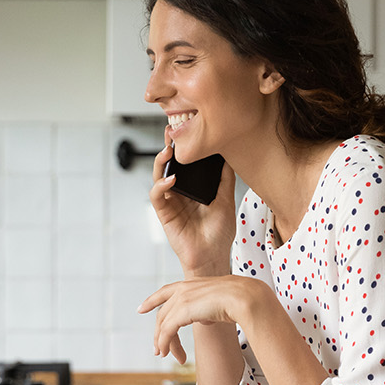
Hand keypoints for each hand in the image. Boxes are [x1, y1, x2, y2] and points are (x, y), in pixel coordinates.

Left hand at [138, 275, 270, 363]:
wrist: (245, 297)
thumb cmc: (239, 300)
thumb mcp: (218, 302)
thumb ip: (208, 309)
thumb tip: (206, 320)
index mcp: (191, 284)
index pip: (165, 292)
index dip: (151, 301)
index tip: (141, 309)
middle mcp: (183, 289)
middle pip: (162, 314)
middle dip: (158, 333)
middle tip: (159, 349)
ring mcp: (182, 299)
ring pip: (163, 324)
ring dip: (163, 342)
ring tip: (165, 355)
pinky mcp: (182, 311)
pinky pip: (167, 331)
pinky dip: (166, 343)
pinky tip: (169, 353)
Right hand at [149, 140, 235, 276]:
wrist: (213, 256)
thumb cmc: (219, 232)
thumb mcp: (226, 200)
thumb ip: (225, 179)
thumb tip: (228, 155)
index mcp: (193, 187)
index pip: (185, 162)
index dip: (182, 146)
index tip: (186, 128)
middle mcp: (180, 192)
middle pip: (169, 164)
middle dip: (168, 147)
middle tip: (171, 131)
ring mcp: (171, 202)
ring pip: (158, 176)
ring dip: (161, 162)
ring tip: (168, 151)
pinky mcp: (164, 214)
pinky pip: (157, 196)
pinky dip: (161, 185)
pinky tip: (171, 179)